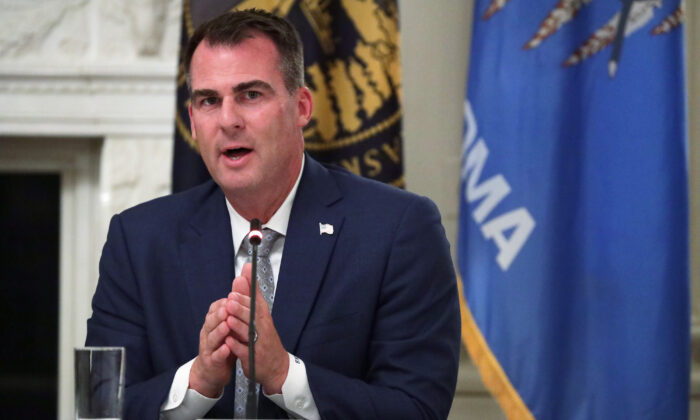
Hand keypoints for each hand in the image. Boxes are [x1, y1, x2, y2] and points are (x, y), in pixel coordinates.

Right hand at [189, 295, 236, 397]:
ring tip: (227, 325)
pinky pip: (215, 356)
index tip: (232, 298)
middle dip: (219, 314)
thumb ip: (235, 301)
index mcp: (213, 321)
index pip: (215, 309)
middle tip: (227, 308)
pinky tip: (227, 348)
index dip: (223, 303)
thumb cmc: (224, 342)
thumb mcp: (230, 322)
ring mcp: (209, 347)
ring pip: (212, 337)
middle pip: (211, 321)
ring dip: (219, 331)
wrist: (213, 369)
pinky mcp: (212, 361)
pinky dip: (221, 352)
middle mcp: (209, 332)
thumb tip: (241, 277)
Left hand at [226, 263, 289, 394]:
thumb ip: (250, 294)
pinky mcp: (254, 358)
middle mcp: (264, 329)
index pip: (257, 303)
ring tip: (228, 318)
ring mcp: (259, 344)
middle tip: (230, 299)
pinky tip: (228, 341)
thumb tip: (245, 272)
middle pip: (254, 317)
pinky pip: (245, 352)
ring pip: (249, 334)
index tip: (238, 284)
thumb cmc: (264, 337)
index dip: (248, 294)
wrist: (276, 366)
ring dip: (239, 326)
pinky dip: (237, 346)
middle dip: (242, 308)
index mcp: (264, 318)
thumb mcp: (259, 315)